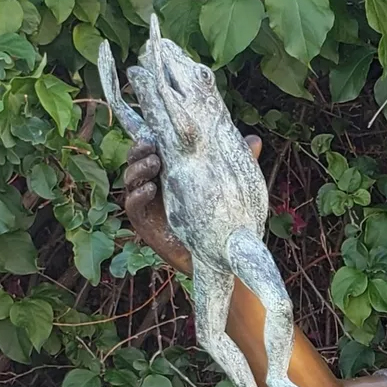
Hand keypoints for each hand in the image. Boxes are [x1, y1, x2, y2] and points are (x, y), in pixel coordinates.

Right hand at [121, 134, 261, 272]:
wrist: (215, 257)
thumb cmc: (220, 218)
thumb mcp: (229, 187)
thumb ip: (237, 162)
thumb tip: (255, 139)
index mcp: (169, 171)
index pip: (152, 149)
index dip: (149, 137)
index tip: (156, 130)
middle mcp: (154, 184)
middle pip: (136, 160)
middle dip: (140, 149)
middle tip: (151, 145)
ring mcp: (146, 203)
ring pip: (131, 179)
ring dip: (138, 168)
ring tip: (154, 163)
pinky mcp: (144, 223)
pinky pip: (132, 205)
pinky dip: (138, 195)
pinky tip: (151, 189)